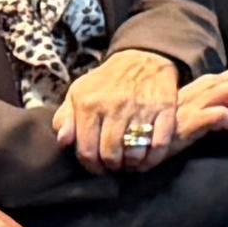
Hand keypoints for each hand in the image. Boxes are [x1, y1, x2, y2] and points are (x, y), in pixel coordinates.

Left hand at [50, 50, 185, 173]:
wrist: (140, 58)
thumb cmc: (105, 82)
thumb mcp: (78, 93)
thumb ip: (65, 117)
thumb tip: (63, 140)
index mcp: (89, 104)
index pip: (87, 150)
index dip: (91, 166)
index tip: (97, 168)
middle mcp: (114, 107)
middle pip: (111, 155)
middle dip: (112, 166)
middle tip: (114, 165)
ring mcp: (140, 108)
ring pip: (134, 153)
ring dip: (132, 164)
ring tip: (129, 162)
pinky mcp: (163, 109)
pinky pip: (159, 144)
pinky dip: (153, 158)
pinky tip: (147, 158)